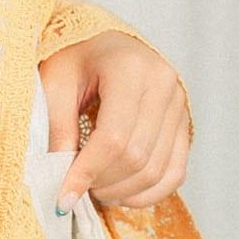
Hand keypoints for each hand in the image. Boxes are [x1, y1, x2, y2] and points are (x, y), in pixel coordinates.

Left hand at [39, 29, 190, 212]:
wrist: (104, 41)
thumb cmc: (75, 56)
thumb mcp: (54, 82)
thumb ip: (57, 127)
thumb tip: (60, 177)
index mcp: (130, 68)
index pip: (113, 137)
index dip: (88, 172)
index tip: (64, 196)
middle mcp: (163, 84)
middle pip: (137, 156)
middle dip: (103, 183)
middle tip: (76, 189)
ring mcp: (179, 104)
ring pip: (157, 169)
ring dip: (124, 191)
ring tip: (95, 190)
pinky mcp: (184, 122)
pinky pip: (175, 170)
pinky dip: (150, 192)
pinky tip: (123, 194)